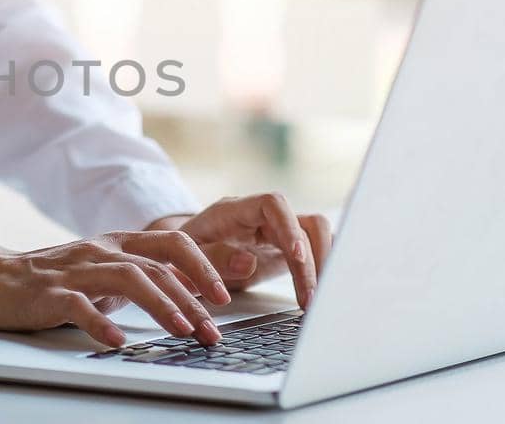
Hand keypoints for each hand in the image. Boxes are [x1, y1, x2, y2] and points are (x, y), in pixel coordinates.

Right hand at [0, 231, 232, 347]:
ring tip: (183, 331)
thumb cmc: (50, 280)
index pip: (171, 243)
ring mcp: (74, 270)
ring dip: (161, 306)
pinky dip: (100, 322)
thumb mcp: (101, 273)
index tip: (224, 297)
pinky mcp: (48, 293)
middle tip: (212, 330)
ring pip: (128, 279)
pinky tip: (117, 340)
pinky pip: (79, 305)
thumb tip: (188, 295)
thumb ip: (139, 278)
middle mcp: (100, 250)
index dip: (202, 266)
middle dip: (192, 298)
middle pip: (157, 265)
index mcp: (117, 243)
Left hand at [146, 193, 332, 307]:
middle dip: (314, 259)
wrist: (181, 256)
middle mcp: (262, 218)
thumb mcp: (186, 258)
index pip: (273, 204)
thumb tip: (248, 262)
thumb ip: (213, 258)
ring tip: (317, 301)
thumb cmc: (182, 254)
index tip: (297, 256)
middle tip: (310, 297)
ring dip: (323, 266)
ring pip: (316, 236)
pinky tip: (322, 294)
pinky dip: (323, 270)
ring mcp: (277, 232)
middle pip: (305, 223)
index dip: (288, 226)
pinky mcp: (286, 250)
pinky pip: (315, 252)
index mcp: (235, 211)